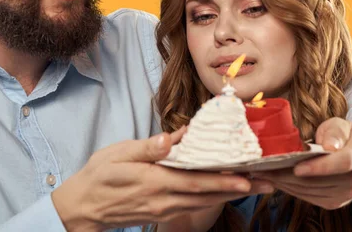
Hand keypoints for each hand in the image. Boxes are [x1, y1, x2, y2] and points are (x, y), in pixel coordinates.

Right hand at [52, 127, 272, 230]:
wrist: (84, 207)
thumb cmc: (99, 176)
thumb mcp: (117, 155)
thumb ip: (146, 147)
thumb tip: (171, 138)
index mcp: (153, 182)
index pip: (195, 181)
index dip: (222, 180)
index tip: (247, 177)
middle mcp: (164, 200)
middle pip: (207, 195)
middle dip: (238, 189)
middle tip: (267, 184)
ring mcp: (164, 209)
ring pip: (204, 203)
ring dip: (230, 195)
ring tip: (256, 187)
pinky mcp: (162, 213)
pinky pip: (194, 206)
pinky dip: (213, 198)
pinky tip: (225, 191)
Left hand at [251, 118, 351, 209]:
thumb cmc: (345, 135)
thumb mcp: (341, 125)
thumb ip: (335, 133)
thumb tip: (329, 146)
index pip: (342, 163)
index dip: (319, 167)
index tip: (296, 167)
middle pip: (321, 181)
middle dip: (290, 176)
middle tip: (264, 168)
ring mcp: (348, 193)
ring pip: (312, 192)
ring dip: (286, 184)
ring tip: (264, 174)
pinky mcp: (336, 202)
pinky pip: (311, 198)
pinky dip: (291, 190)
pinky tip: (276, 181)